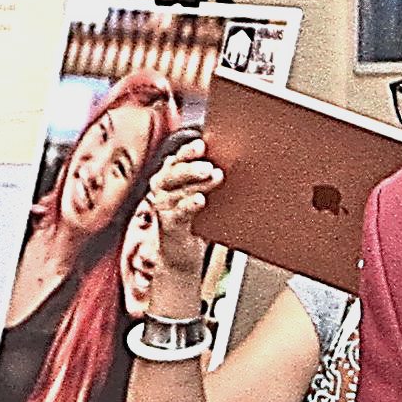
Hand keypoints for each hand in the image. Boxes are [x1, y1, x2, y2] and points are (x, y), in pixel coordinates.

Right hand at [138, 136, 220, 302]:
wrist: (181, 257)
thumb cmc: (196, 221)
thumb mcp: (202, 195)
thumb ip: (210, 179)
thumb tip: (239, 159)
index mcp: (170, 178)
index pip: (176, 160)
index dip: (186, 151)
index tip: (201, 144)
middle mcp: (163, 191)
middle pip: (172, 173)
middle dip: (190, 166)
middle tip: (209, 164)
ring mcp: (164, 208)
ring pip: (176, 191)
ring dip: (195, 182)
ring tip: (214, 176)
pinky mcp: (168, 226)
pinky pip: (176, 213)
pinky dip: (188, 204)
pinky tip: (200, 199)